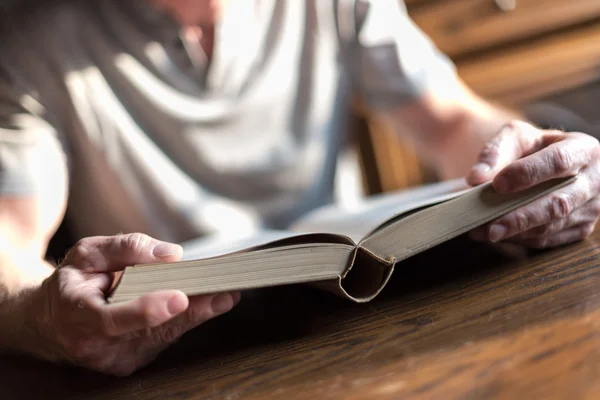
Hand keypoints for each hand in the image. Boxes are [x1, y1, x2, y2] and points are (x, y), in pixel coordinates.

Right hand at [30, 233, 239, 375]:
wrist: (52, 322)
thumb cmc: (73, 283)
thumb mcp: (87, 253)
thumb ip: (125, 248)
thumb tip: (170, 254)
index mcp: (78, 316)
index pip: (113, 319)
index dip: (147, 311)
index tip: (180, 298)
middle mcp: (97, 346)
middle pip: (151, 331)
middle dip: (192, 311)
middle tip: (223, 292)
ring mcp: (116, 359)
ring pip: (165, 336)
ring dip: (198, 315)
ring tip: (225, 292)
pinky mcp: (132, 362)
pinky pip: (165, 339)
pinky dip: (186, 319)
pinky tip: (208, 302)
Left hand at [467, 120, 599, 248]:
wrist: (542, 163)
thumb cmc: (530, 147)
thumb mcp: (514, 137)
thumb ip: (495, 151)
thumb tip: (476, 178)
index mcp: (583, 149)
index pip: (559, 162)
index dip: (528, 174)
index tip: (497, 184)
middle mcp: (594, 180)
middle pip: (558, 203)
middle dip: (521, 216)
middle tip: (489, 225)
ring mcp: (590, 208)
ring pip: (553, 226)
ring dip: (516, 232)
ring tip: (484, 231)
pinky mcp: (580, 229)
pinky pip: (549, 240)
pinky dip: (520, 240)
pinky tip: (496, 236)